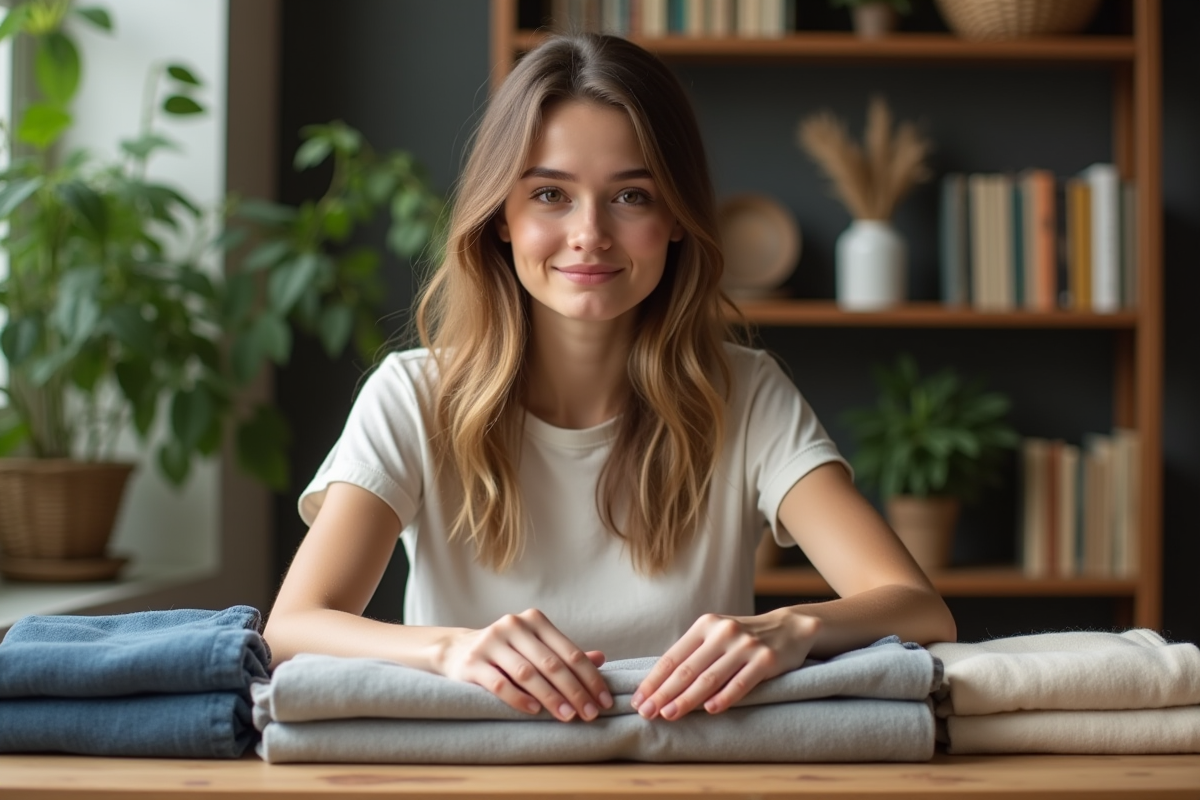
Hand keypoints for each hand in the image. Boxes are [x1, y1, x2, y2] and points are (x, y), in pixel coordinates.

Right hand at [435, 608, 611, 721]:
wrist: (456, 650)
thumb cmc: (506, 652)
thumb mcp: (535, 648)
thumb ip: (564, 654)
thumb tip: (601, 659)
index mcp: (534, 620)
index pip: (569, 652)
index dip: (590, 678)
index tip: (604, 702)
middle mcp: (513, 626)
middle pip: (551, 663)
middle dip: (575, 691)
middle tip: (590, 714)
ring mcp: (490, 642)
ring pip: (527, 673)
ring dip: (551, 697)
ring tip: (567, 716)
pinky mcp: (472, 662)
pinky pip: (499, 683)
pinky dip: (518, 698)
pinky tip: (534, 711)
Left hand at [631, 608, 820, 720]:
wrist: (789, 628)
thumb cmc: (743, 639)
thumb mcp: (716, 636)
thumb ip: (693, 654)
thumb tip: (658, 684)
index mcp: (705, 625)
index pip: (672, 657)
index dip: (653, 680)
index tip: (638, 700)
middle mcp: (723, 632)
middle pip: (687, 669)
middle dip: (664, 693)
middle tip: (646, 713)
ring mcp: (745, 646)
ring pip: (710, 677)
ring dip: (687, 699)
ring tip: (669, 715)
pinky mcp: (766, 660)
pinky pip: (741, 683)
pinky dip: (725, 697)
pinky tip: (710, 710)